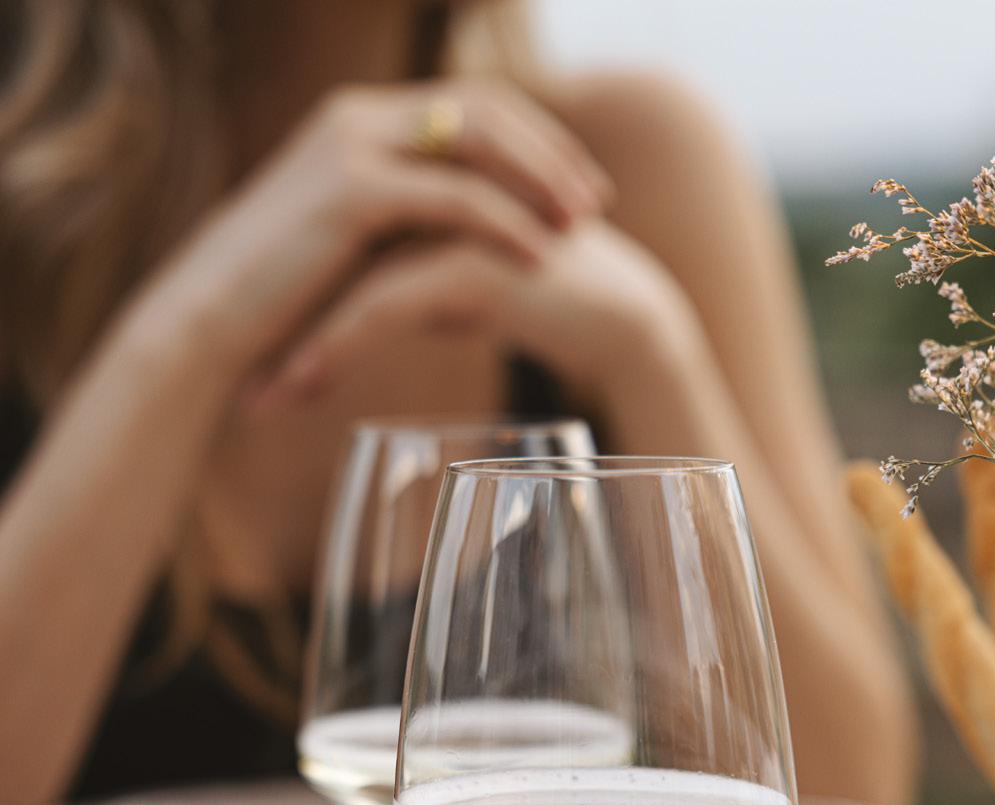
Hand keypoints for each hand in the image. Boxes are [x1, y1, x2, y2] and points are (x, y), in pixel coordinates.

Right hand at [122, 81, 613, 383]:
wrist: (207, 320)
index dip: (533, 142)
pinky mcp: (353, 191)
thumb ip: (400, 232)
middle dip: (550, 154)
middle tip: (598, 202)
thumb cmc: (274, 303)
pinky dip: (506, 222)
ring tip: (582, 228)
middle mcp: (357, 116)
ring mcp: (353, 146)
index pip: (468, 106)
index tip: (578, 187)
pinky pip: (454, 196)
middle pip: (484, 108)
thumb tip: (455, 258)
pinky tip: (541, 256)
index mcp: (359, 121)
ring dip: (539, 181)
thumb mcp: (348, 252)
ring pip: (477, 140)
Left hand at [255, 218, 700, 406]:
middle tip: (241, 389)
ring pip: (348, 283)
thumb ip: (416, 284)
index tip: (254, 361)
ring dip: (299, 345)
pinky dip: (340, 345)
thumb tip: (368, 312)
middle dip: (281, 328)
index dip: (292, 304)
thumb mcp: (470, 289)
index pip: (336, 244)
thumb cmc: (554, 304)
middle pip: (329, 259)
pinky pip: (384, 304)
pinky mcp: (468, 258)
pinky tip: (307, 384)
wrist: (626, 318)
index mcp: (421, 189)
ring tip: (262, 401)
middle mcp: (426, 192)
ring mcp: (446, 220)